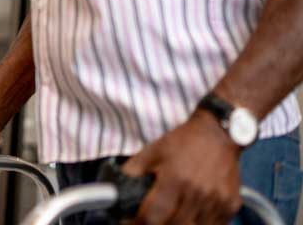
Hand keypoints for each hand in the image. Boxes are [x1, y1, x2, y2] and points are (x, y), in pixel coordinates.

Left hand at [122, 110, 241, 223]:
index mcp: (175, 179)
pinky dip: (201, 224)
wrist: (219, 132)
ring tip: (171, 218)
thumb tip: (118, 182)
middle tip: (151, 219)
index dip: (139, 223)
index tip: (132, 222)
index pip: (153, 215)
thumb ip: (136, 167)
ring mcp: (216, 201)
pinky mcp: (231, 205)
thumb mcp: (156, 148)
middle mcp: (197, 193)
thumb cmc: (185, 140)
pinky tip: (191, 216)